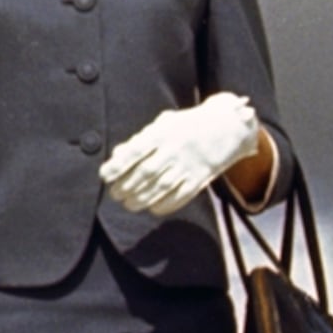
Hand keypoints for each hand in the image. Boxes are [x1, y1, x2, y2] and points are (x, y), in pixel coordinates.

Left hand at [100, 92, 260, 218]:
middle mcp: (176, 149)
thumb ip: (139, 139)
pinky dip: (165, 205)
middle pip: (147, 172)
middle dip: (127, 186)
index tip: (105, 176)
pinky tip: (152, 208)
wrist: (228, 126)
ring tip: (128, 204)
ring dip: (142, 199)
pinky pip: (182, 195)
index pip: (135, 151)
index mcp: (163, 133)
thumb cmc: (186, 125)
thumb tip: (116, 154)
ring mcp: (190, 164)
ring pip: (162, 187)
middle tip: (114, 194)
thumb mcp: (163, 124)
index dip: (118, 166)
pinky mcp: (202, 177)